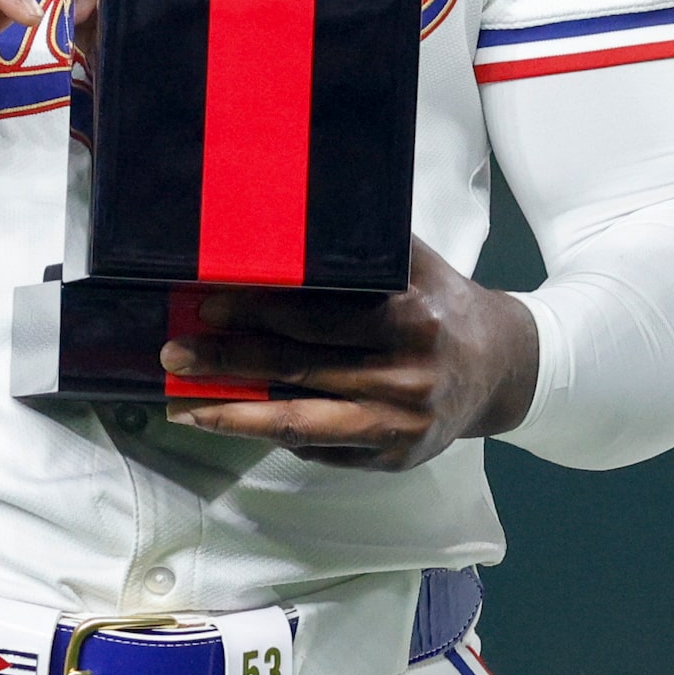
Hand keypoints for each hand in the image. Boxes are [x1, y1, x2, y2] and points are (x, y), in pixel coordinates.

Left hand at [159, 238, 541, 470]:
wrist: (500, 367)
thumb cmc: (437, 302)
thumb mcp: (410, 260)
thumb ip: (355, 245)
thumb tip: (274, 216)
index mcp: (412, 319)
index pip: (318, 316)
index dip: (256, 312)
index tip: (205, 305)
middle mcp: (409, 377)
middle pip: (299, 370)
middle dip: (228, 363)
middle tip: (173, 356)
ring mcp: (403, 424)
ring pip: (302, 423)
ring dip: (234, 417)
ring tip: (183, 408)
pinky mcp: (395, 458)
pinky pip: (322, 449)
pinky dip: (272, 435)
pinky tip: (231, 421)